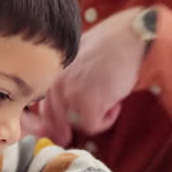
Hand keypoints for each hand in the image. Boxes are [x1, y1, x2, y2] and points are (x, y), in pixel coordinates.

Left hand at [22, 8, 147, 144]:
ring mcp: (70, 93)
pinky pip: (92, 126)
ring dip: (95, 116)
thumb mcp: (77, 58)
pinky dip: (106, 119)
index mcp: (49, 74)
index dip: (54, 126)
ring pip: (76, 124)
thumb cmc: (108, 46)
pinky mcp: (87, 102)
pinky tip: (115, 101)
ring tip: (108, 96)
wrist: (129, 37)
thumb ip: (66, 79)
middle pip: (57, 122)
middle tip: (94, 116)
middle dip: (74, 123)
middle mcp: (55, 84)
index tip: (64, 135)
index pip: (42, 111)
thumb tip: (63, 106)